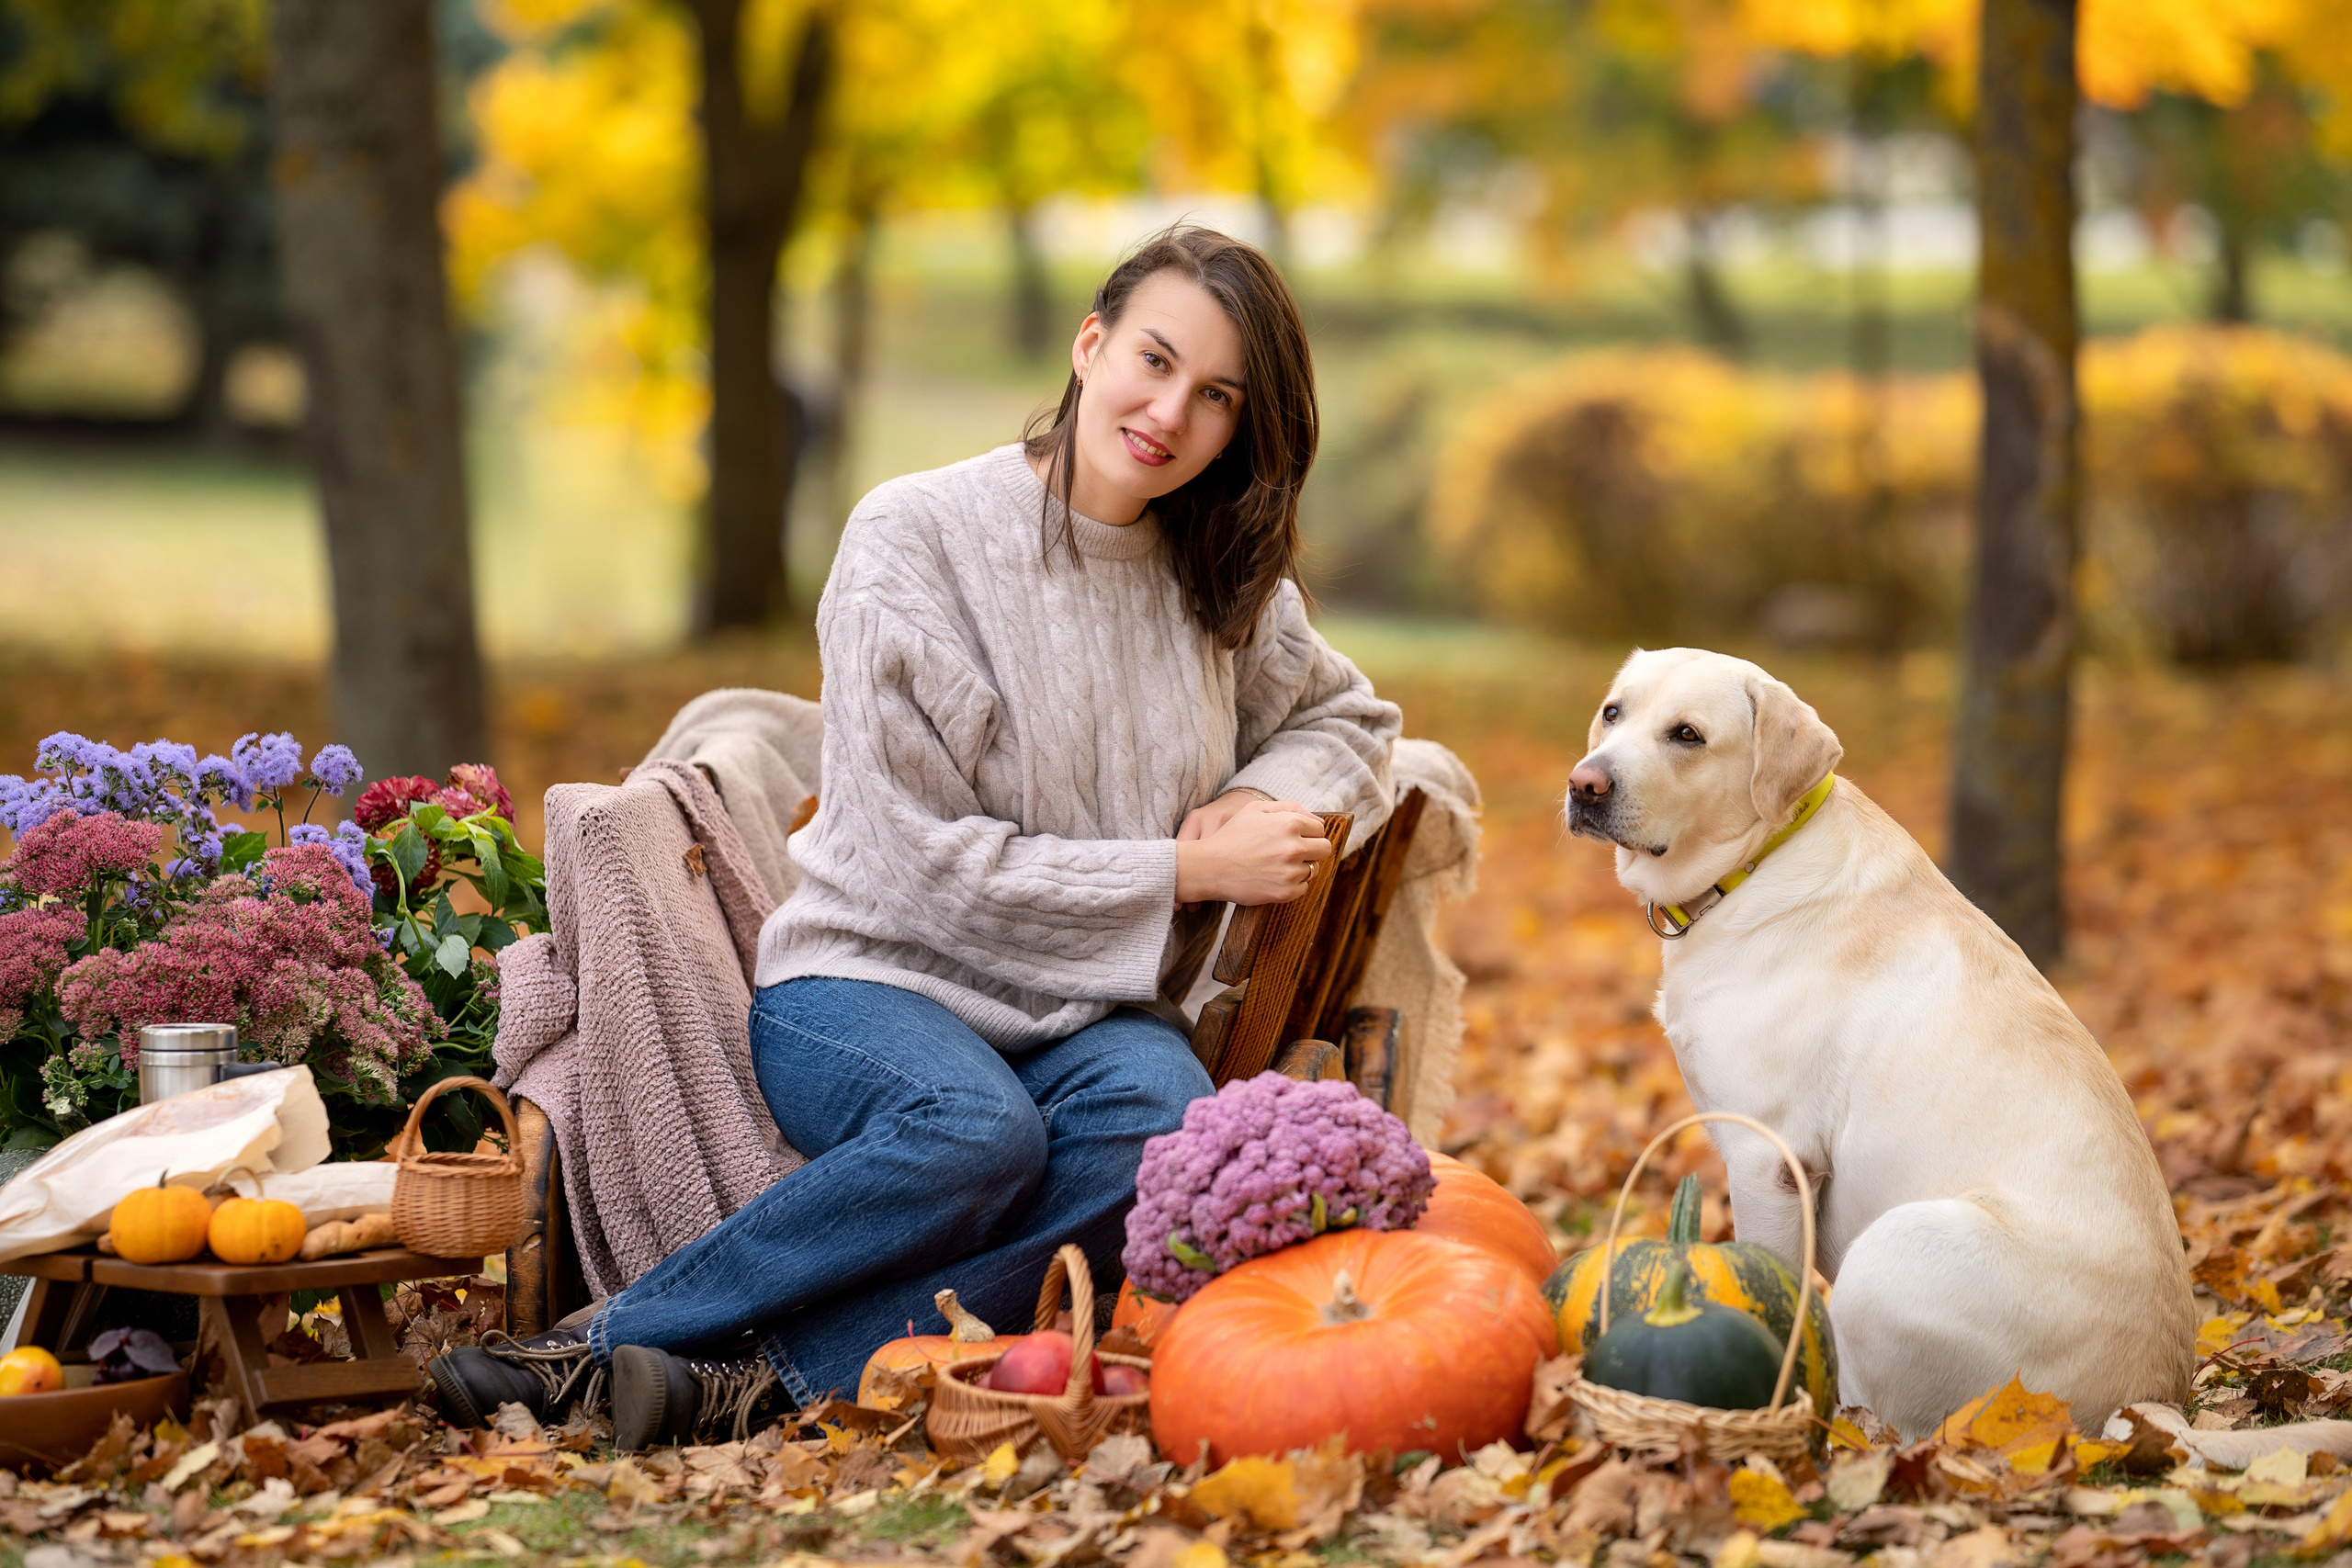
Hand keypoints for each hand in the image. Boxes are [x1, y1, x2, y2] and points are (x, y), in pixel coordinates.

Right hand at [1175, 797, 1332, 905]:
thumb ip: (1289, 807)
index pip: (1319, 829)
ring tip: (1275, 866)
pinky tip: (1272, 878)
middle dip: (1311, 850)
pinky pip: (1303, 887)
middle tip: (1290, 853)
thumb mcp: (1255, 810)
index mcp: (1290, 823)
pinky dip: (1291, 885)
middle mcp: (1294, 846)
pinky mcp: (1286, 892)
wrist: (1210, 867)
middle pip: (1324, 849)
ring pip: (1313, 869)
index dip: (1306, 833)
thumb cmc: (1232, 836)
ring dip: (1299, 868)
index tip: (1291, 838)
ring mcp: (1291, 871)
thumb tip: (1319, 820)